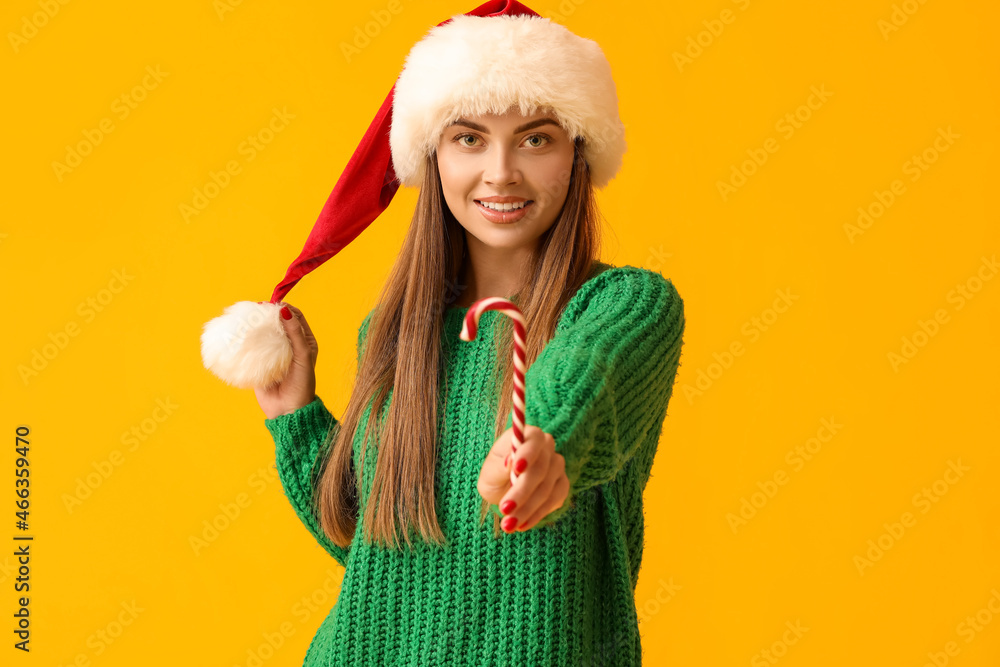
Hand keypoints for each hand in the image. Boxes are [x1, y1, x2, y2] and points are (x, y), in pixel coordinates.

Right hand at [253, 302, 318, 419]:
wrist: (288, 411)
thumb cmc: (301, 384)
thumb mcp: (303, 356)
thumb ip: (295, 333)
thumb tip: (284, 311)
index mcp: (304, 341)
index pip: (294, 317)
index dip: (283, 308)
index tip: (270, 306)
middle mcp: (289, 346)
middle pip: (276, 323)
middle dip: (266, 316)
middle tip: (254, 311)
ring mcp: (273, 354)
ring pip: (263, 335)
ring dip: (255, 327)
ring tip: (245, 321)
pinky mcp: (260, 364)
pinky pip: (252, 349)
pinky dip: (246, 342)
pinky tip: (239, 336)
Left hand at [476, 424, 569, 531]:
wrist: (503, 493)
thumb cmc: (494, 477)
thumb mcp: (489, 473)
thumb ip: (499, 466)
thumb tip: (510, 462)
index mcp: (527, 436)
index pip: (534, 439)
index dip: (527, 454)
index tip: (516, 468)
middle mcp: (546, 448)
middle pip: (541, 469)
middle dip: (522, 491)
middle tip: (505, 509)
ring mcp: (556, 466)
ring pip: (547, 488)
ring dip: (527, 509)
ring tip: (508, 524)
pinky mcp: (562, 485)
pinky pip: (555, 500)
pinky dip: (537, 514)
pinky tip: (522, 525)